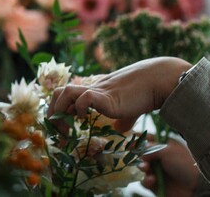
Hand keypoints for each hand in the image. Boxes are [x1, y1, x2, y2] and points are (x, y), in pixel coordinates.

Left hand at [48, 57, 190, 131]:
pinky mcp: (106, 96)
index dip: (58, 108)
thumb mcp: (128, 108)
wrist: (157, 80)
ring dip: (60, 109)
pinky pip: (84, 97)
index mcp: (94, 91)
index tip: (59, 126)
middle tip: (56, 129)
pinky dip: (79, 108)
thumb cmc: (144, 93)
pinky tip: (84, 119)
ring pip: (66, 91)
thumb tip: (119, 128)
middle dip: (53, 110)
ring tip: (65, 127)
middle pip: (60, 91)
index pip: (66, 94)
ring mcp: (98, 91)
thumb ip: (121, 118)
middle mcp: (92, 89)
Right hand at [141, 138, 199, 196]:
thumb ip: (150, 147)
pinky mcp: (156, 184)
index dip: (139, 139)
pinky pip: (145, 181)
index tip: (130, 139)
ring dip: (142, 167)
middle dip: (139, 154)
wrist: (195, 187)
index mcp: (165, 146)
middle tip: (138, 155)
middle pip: (142, 153)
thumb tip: (139, 149)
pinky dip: (146, 180)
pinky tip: (152, 180)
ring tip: (146, 168)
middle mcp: (161, 157)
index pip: (149, 139)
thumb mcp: (167, 151)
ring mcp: (158, 171)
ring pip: (142, 167)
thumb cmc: (184, 165)